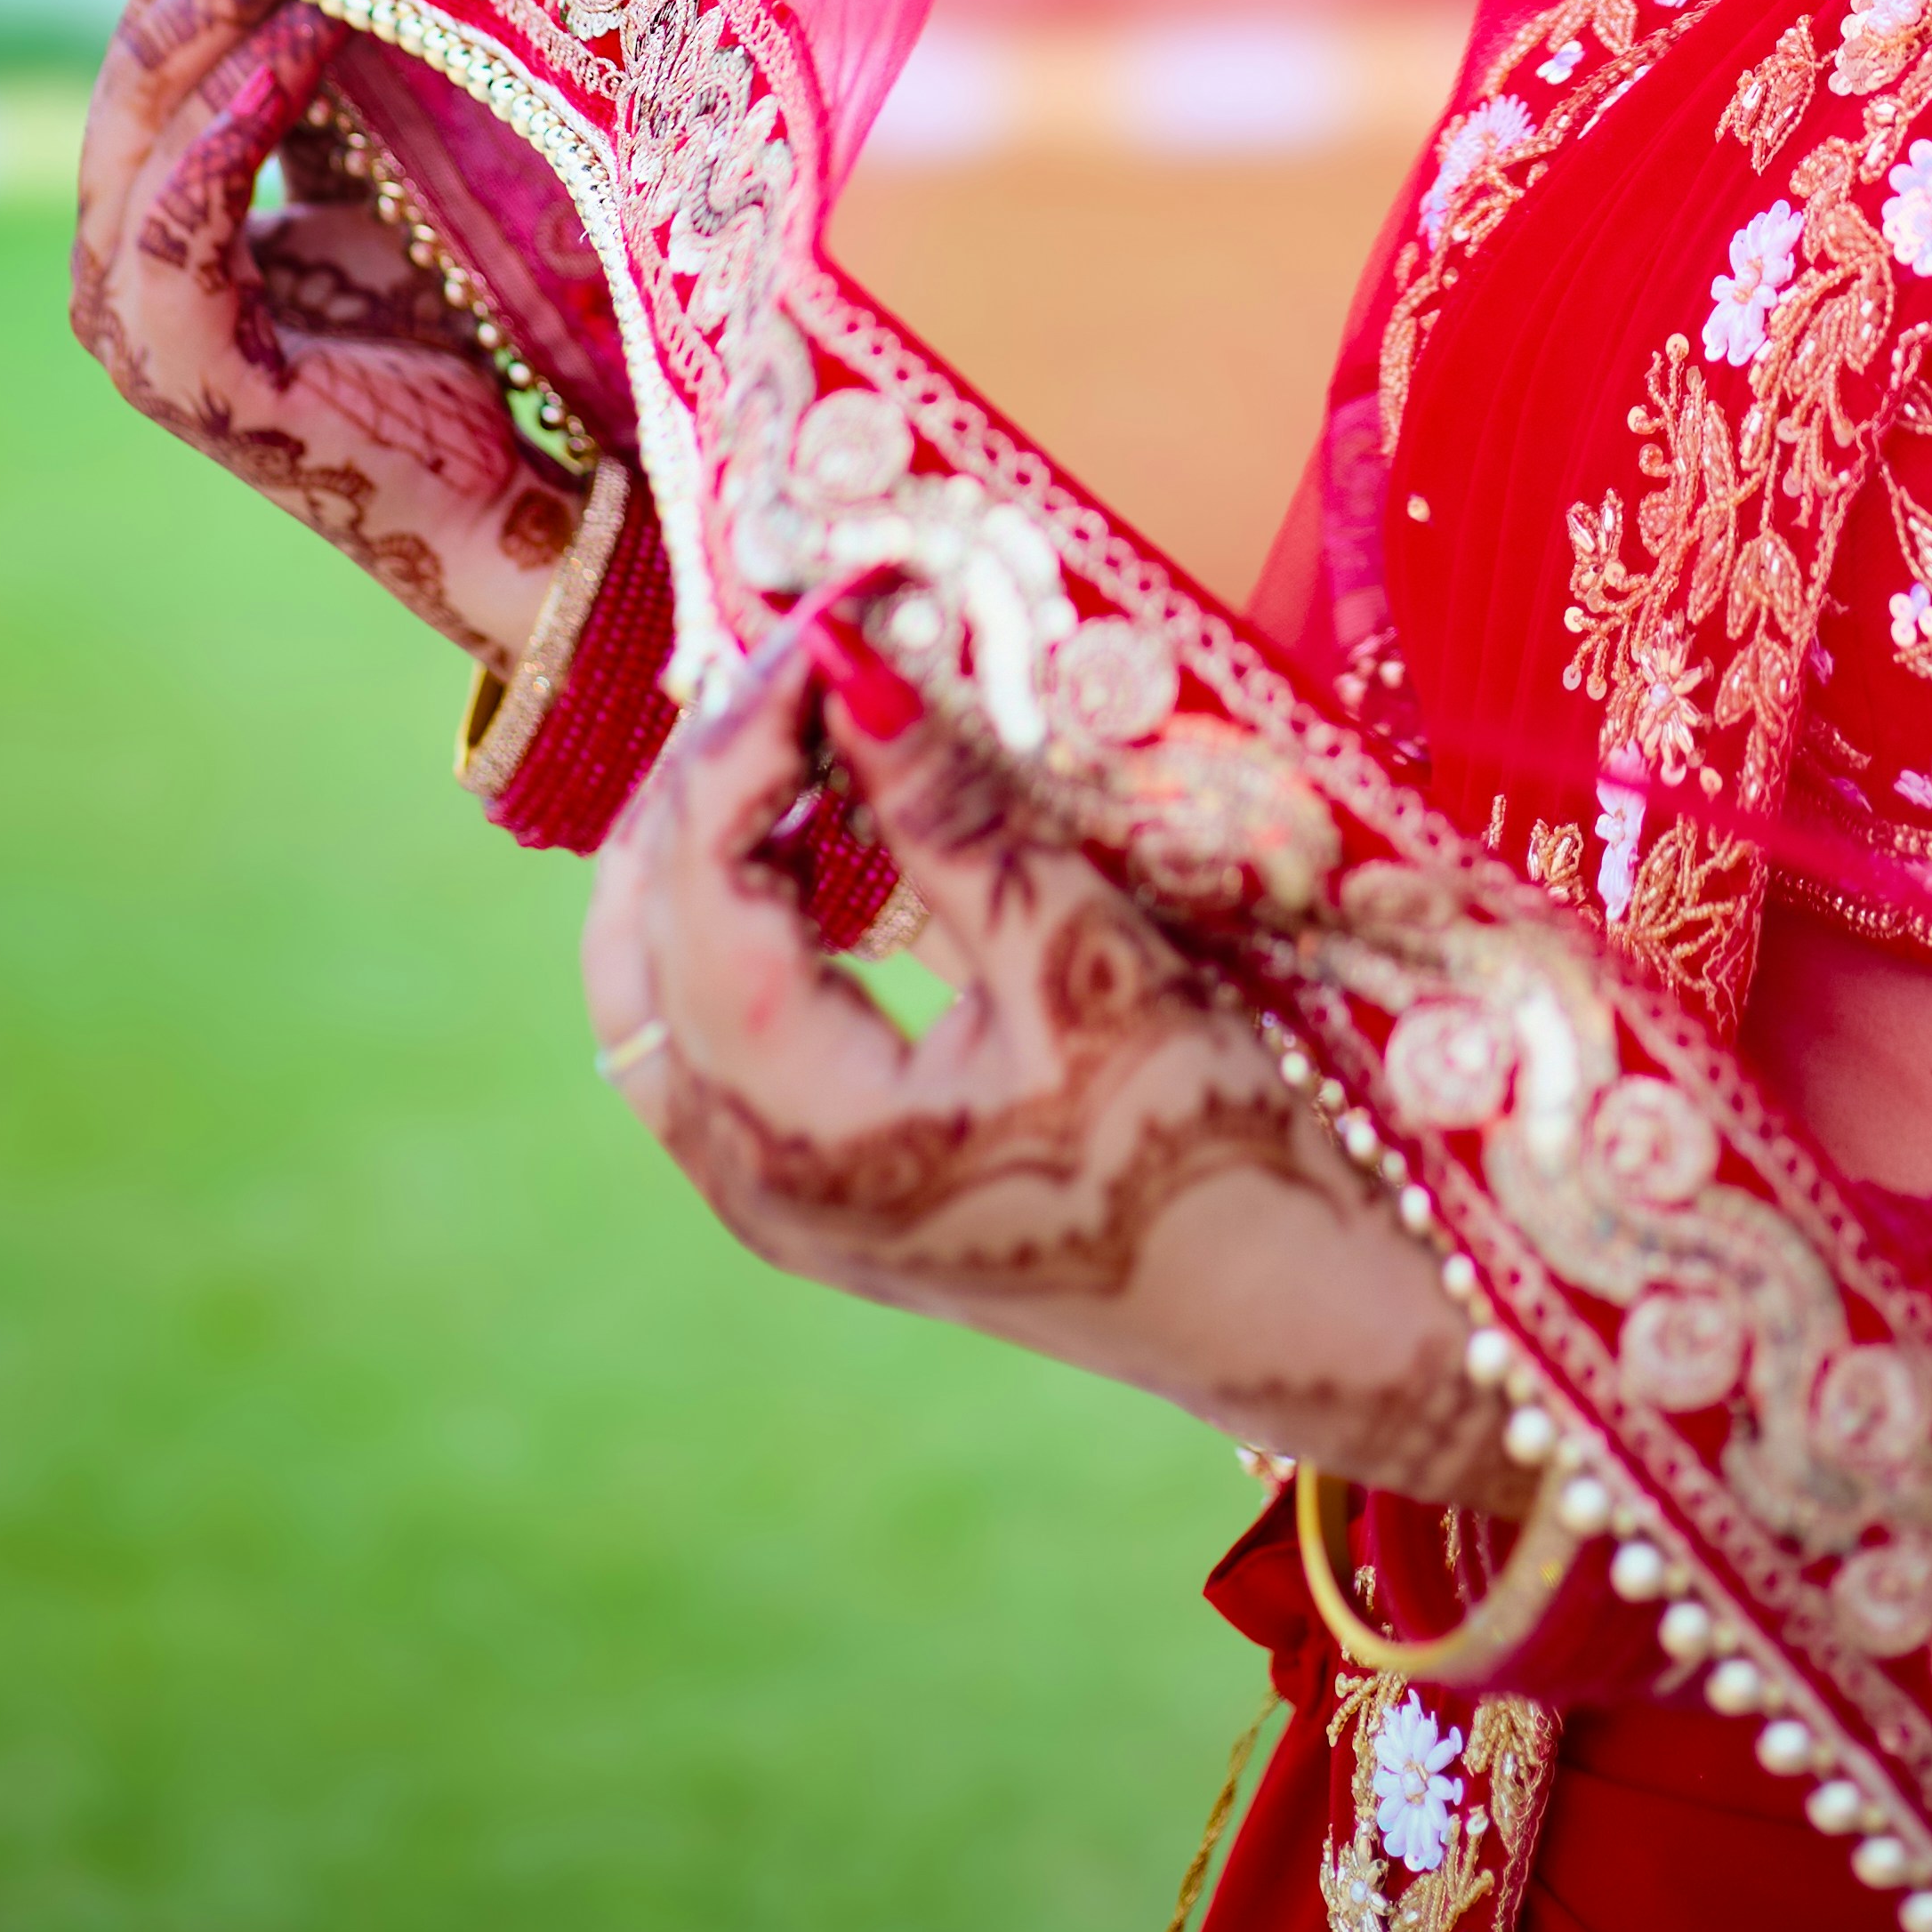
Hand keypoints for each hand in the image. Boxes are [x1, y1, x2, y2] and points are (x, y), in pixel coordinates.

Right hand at [71, 0, 584, 669]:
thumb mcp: (393, 186)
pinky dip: (224, 129)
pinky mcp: (189, 375)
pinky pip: (177, 227)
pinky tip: (290, 45)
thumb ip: (343, 104)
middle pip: (131, 91)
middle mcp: (131, 279)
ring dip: (203, 30)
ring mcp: (148, 333)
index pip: (152, 72)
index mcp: (165, 231)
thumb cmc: (467, 338)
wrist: (517, 491)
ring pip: (138, 145)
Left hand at [586, 615, 1505, 1499]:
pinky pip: (708, 1035)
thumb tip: (851, 653)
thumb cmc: (1214, 1145)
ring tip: (806, 732)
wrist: (1291, 1314)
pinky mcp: (818, 1191)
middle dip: (705, 781)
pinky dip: (733, 921)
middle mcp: (754, 1180)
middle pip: (640, 939)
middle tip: (808, 660)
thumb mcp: (1088, 963)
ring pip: (653, 991)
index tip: (827, 617)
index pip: (704, 889)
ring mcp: (776, 1198)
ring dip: (705, 849)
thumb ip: (953, 815)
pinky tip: (817, 844)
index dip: (748, 736)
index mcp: (808, 1134)